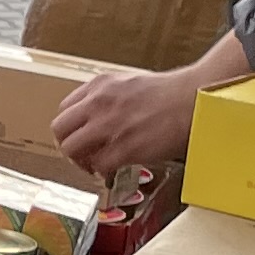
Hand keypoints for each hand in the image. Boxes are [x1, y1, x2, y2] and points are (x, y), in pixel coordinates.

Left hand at [54, 61, 206, 180]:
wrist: (194, 99)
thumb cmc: (169, 93)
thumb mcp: (129, 83)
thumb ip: (107, 97)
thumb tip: (96, 117)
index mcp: (100, 85)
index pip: (65, 109)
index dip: (71, 127)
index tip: (81, 137)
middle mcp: (98, 103)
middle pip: (60, 129)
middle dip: (68, 145)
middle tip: (82, 155)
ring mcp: (109, 125)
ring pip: (71, 149)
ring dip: (81, 161)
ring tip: (96, 164)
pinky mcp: (124, 147)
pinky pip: (98, 165)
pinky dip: (102, 171)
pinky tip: (113, 169)